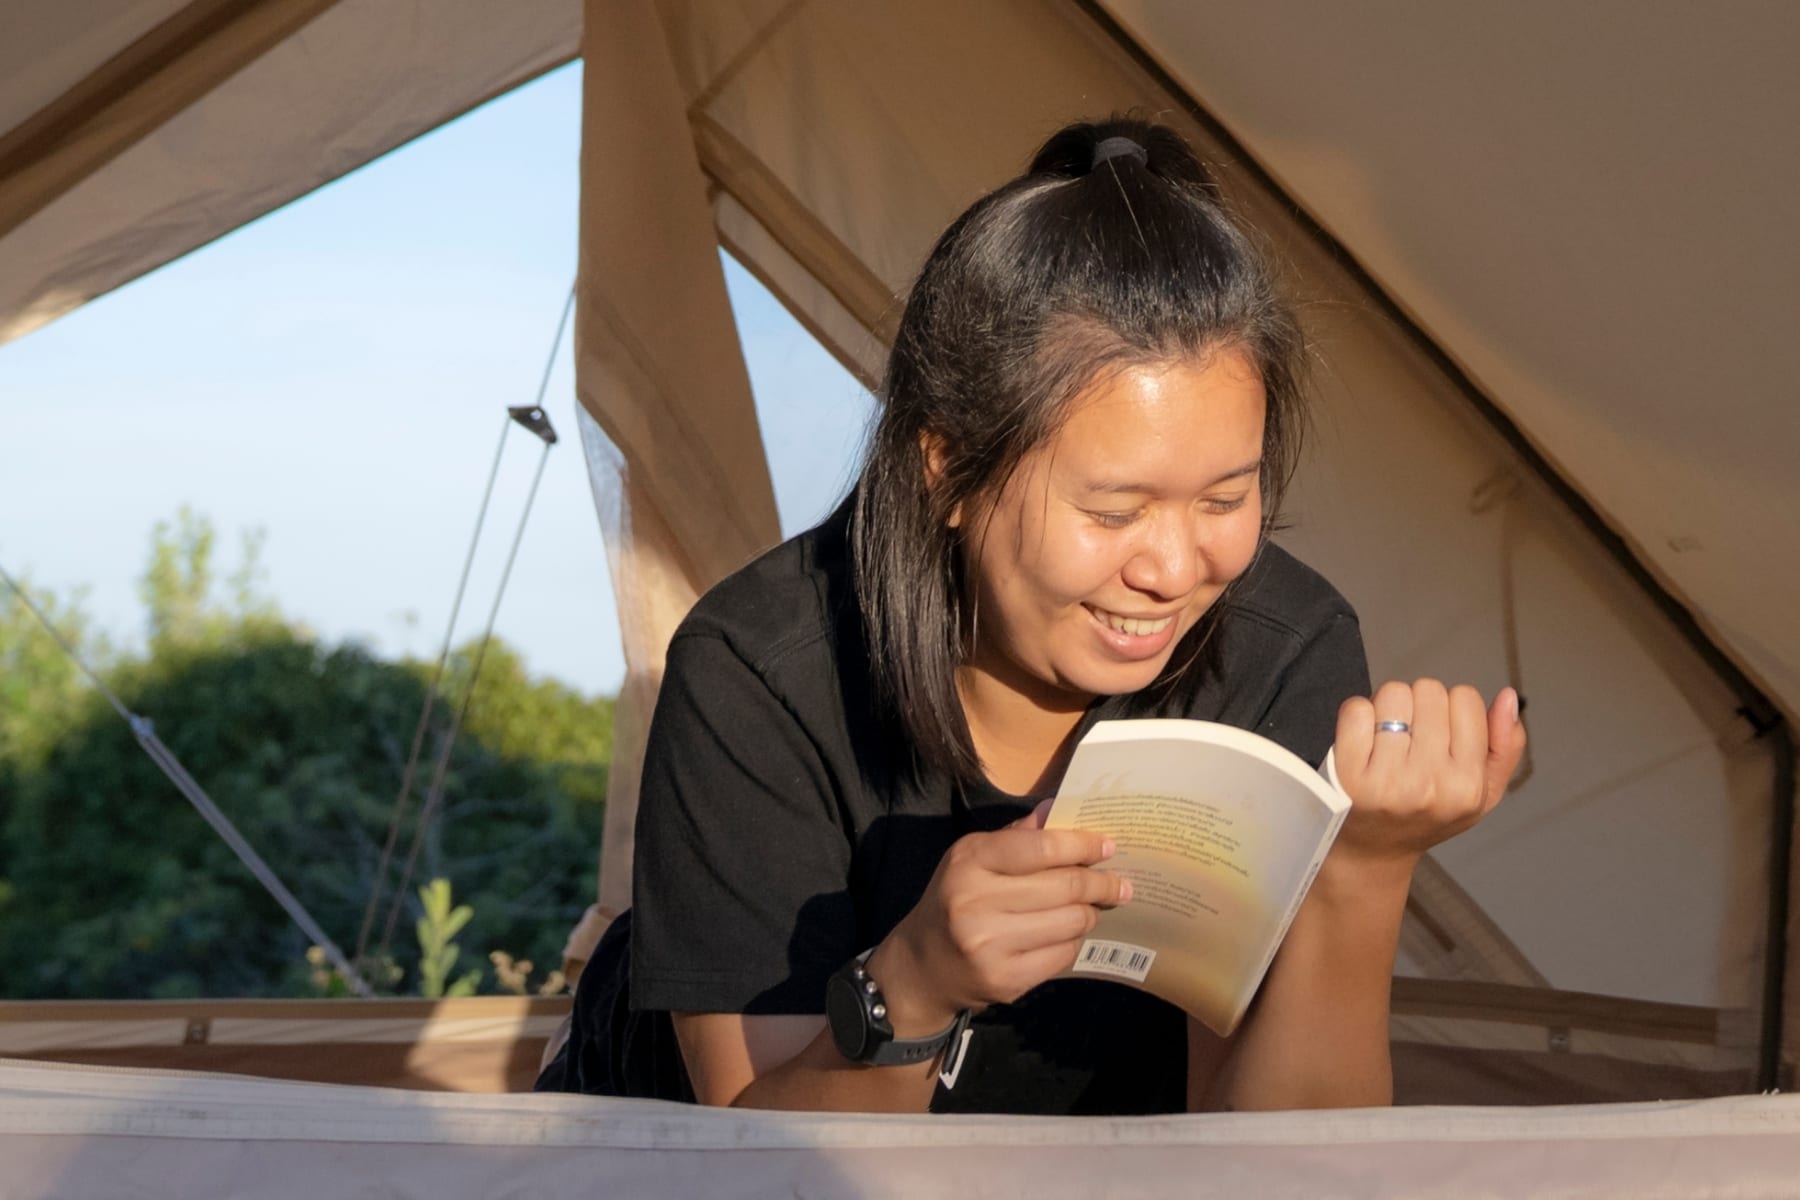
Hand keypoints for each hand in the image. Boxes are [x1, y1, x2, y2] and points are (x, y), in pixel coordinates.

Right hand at [866, 802, 1130, 1034]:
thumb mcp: (972, 858)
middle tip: (1119, 884)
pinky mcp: (1005, 979)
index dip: (1082, 845)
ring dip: (1089, 913)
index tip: (1108, 847)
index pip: (1042, 847)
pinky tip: (1068, 934)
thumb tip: (1057, 809)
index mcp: (970, 861)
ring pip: (1071, 922)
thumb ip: (1016, 836)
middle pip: (1064, 886)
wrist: (923, 966)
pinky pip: (1063, 955)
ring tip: (1090, 908)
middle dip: (1100, 883)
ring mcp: (990, 944)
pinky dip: (1074, 942)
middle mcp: (976, 901)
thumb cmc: (954, 900)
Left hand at [1329, 681, 1525, 875]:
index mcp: (1468, 786)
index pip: (1466, 699)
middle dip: (1419, 705)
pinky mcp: (1348, 774)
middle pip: (1428, 691)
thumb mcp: (1482, 793)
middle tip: (1410, 737)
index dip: (1451, 709)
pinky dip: (1357, 714)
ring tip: (1386, 738)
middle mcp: (1429, 784)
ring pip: (1393, 694)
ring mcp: (1387, 780)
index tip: (1440, 733)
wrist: (1372, 851)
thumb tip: (1508, 697)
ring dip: (1387, 707)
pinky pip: (1356, 709)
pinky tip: (1362, 740)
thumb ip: (1504, 746)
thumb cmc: (1427, 816)